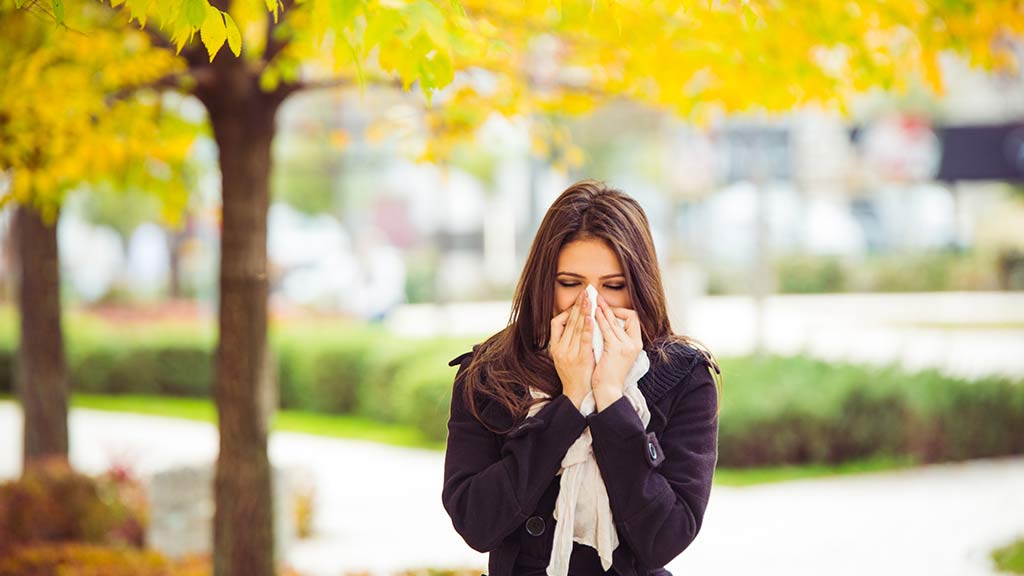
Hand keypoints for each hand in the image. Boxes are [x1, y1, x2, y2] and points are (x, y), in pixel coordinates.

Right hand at [549, 289, 594, 409]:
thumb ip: (566, 342)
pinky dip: (587, 327)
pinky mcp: (581, 358)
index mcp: (555, 347)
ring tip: (589, 298)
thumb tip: (574, 326)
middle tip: (585, 292)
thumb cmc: (573, 375)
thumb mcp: (563, 358)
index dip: (567, 311)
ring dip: (583, 311)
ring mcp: (570, 353)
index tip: (576, 302)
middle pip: (568, 322)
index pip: (556, 323)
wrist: (576, 393)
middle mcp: (560, 348)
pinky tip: (591, 317)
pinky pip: (584, 339)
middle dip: (577, 305)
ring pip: (576, 328)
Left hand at [592, 293, 642, 410]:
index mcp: (636, 344)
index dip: (620, 311)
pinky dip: (600, 319)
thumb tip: (608, 326)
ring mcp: (626, 346)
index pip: (633, 319)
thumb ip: (616, 340)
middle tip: (598, 297)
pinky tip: (592, 313)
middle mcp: (634, 343)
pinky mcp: (615, 349)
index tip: (606, 309)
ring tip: (593, 301)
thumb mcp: (618, 354)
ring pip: (614, 321)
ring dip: (603, 309)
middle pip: (626, 316)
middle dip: (609, 306)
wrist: (608, 390)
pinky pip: (607, 329)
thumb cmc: (610, 373)